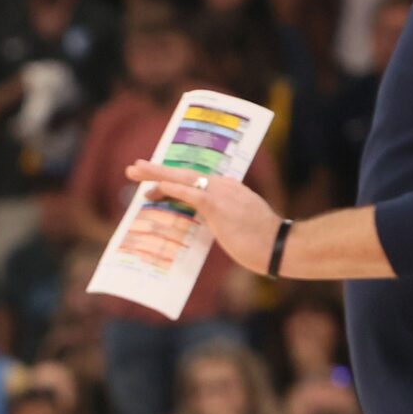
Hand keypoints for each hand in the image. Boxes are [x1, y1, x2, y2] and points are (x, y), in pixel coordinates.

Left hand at [123, 161, 284, 275]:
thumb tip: (206, 224)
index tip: (154, 181)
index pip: (193, 181)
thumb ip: (219, 219)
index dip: (171, 180)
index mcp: (228, 189)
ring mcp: (221, 194)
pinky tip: (156, 187)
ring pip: (182, 178)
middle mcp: (223, 186)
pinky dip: (173, 188)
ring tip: (134, 171)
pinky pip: (191, 194)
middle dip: (157, 170)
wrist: (278, 245)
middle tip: (134, 167)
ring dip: (156, 175)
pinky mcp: (218, 206)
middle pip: (184, 174)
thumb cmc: (260, 241)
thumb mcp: (236, 224)